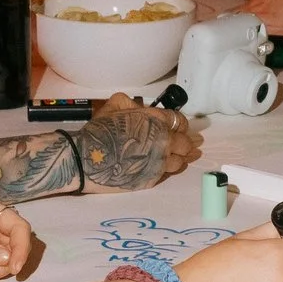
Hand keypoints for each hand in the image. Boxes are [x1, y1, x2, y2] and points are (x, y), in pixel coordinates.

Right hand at [73, 96, 200, 191]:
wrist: (88, 159)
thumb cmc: (100, 131)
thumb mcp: (114, 105)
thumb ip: (132, 103)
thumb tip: (142, 109)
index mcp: (156, 119)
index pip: (178, 121)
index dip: (181, 124)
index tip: (181, 127)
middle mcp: (163, 140)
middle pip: (185, 142)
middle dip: (189, 142)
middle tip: (194, 143)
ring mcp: (159, 161)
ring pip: (181, 160)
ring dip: (184, 157)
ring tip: (188, 157)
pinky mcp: (152, 178)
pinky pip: (169, 174)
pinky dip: (172, 169)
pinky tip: (171, 167)